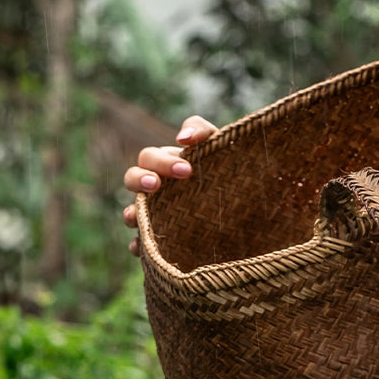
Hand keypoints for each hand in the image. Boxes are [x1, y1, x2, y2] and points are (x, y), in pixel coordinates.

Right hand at [121, 115, 217, 255]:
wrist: (247, 207)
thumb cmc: (230, 170)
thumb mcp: (221, 144)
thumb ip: (202, 130)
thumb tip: (182, 138)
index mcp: (167, 165)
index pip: (150, 158)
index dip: (161, 163)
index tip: (186, 171)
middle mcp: (158, 189)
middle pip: (132, 179)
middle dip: (140, 180)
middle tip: (157, 186)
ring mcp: (157, 214)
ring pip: (132, 212)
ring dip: (130, 214)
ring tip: (135, 217)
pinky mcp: (163, 240)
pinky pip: (142, 245)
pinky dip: (138, 246)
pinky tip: (139, 248)